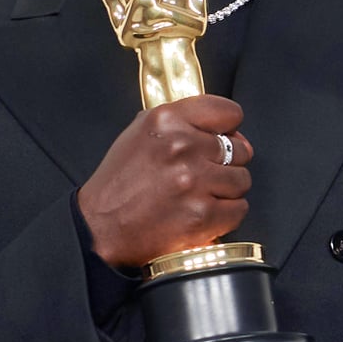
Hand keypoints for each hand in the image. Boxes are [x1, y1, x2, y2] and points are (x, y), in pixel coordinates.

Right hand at [77, 94, 252, 268]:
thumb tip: (226, 129)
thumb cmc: (118, 184)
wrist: (100, 228)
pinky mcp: (202, 215)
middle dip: (227, 163)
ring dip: (226, 191)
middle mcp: (181, 147)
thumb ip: (180, 122)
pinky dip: (226, 215)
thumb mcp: (140, 134)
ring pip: (242, 180)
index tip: (223, 139)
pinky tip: (203, 213)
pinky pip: (239, 209)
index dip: (229, 129)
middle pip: (240, 149)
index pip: (228, 113)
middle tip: (204, 174)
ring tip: (200, 195)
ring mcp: (193, 182)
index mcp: (166, 121)